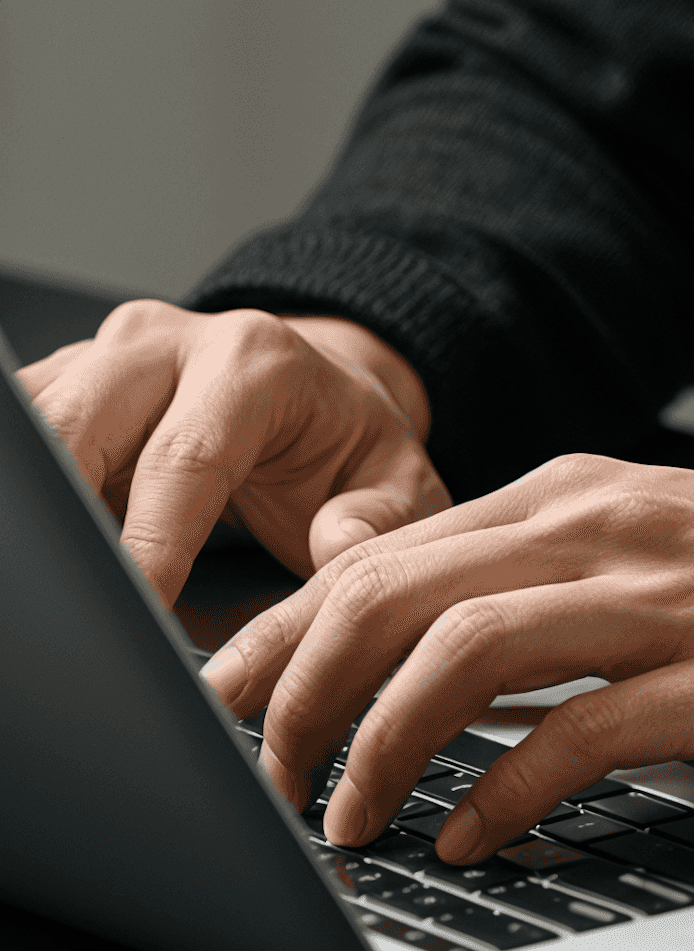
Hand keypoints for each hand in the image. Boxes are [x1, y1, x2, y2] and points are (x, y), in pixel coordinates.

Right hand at [17, 301, 446, 602]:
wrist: (321, 391)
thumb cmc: (349, 442)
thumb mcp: (400, 480)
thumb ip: (379, 518)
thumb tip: (337, 545)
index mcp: (255, 360)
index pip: (183, 458)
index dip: (152, 543)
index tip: (140, 608)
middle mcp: (169, 342)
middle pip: (78, 427)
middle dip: (66, 515)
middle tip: (74, 598)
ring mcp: (107, 355)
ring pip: (36, 422)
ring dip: (40, 502)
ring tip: (55, 575)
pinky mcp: (68, 380)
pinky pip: (25, 433)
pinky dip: (33, 490)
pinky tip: (46, 547)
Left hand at [198, 454, 693, 859]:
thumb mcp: (661, 555)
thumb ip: (543, 583)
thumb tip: (412, 652)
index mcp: (584, 493)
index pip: (384, 549)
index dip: (278, 631)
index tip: (221, 704)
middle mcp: (612, 527)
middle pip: (395, 589)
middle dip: (294, 692)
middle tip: (259, 777)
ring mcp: (673, 598)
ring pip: (463, 649)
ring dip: (376, 744)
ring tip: (344, 818)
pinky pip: (580, 733)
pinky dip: (503, 792)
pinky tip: (475, 835)